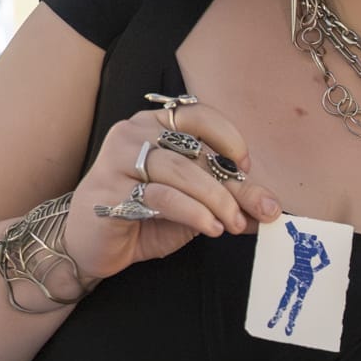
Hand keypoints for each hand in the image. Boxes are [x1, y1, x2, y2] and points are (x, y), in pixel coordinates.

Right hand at [65, 102, 282, 279]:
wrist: (89, 245)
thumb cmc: (142, 215)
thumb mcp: (193, 206)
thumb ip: (227, 200)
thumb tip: (270, 207)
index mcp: (154, 124)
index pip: (197, 115)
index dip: (227, 136)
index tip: (247, 166)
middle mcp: (134, 133)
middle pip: (193, 151)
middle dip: (229, 185)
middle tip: (254, 213)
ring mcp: (118, 158)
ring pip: (179, 172)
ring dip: (213, 199)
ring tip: (231, 224)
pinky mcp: (110, 188)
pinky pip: (160, 196)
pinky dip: (192, 212)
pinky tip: (210, 227)